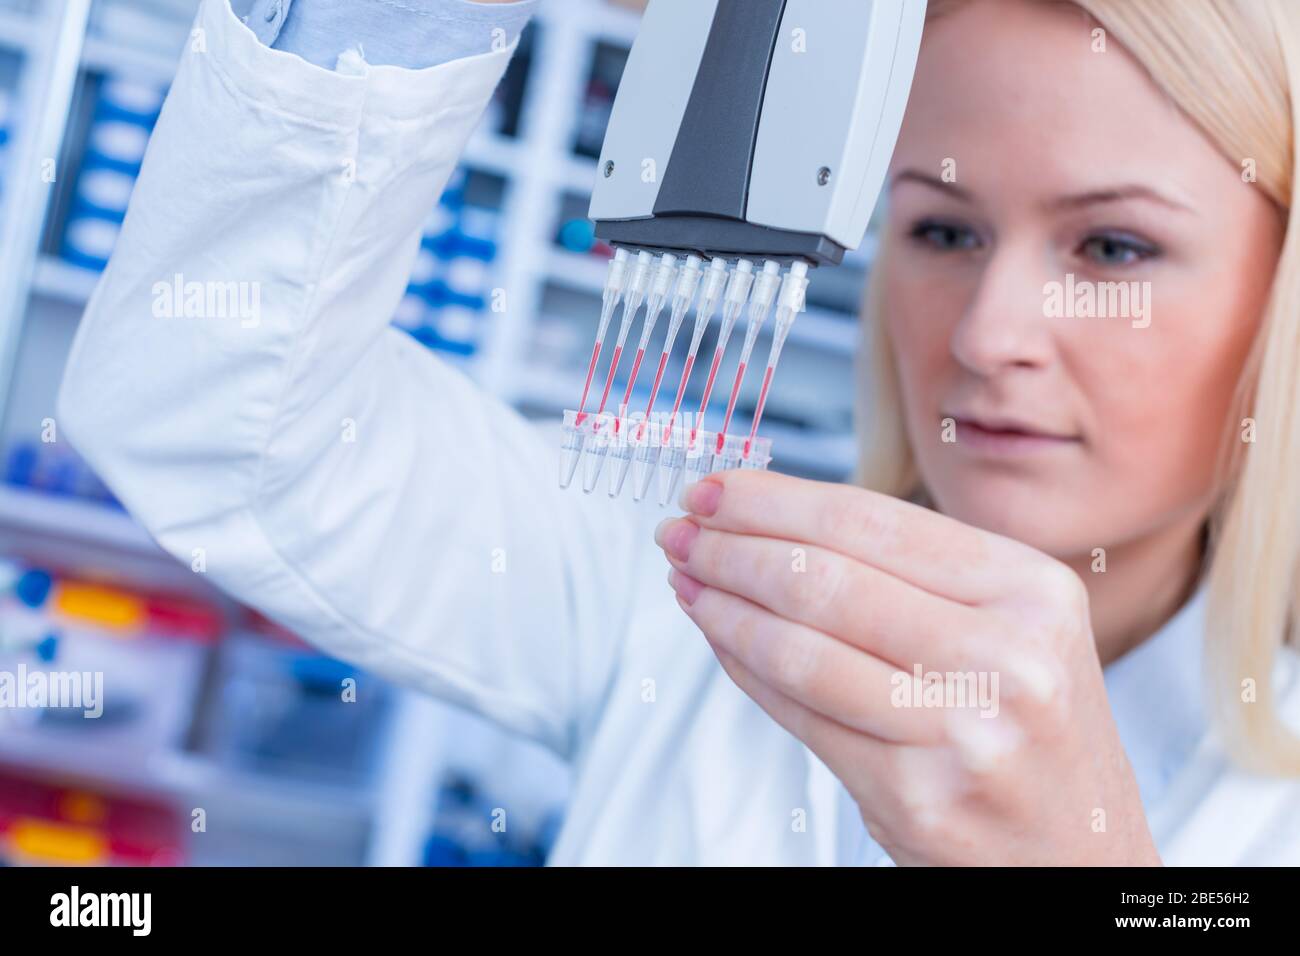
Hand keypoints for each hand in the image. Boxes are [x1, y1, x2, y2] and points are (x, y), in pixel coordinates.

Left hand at [655, 470, 1160, 865]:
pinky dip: (744, 668)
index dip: (775, 500)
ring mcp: (964, 733)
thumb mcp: (1008, 628)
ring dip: (722, 605)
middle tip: (677, 529)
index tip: (712, 487)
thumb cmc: (1027, 729)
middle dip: (732, 546)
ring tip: (684, 576)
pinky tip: (719, 637)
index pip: (871, 522)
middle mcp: (1008, 657)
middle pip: (827, 579)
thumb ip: (907, 575)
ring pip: (801, 647)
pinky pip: (801, 715)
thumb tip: (763, 521)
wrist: (1079, 854)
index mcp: (1031, 590)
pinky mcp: (918, 799)